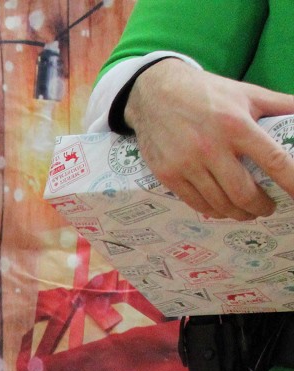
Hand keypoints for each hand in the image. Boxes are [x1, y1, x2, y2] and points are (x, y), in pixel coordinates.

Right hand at [124, 59, 293, 220]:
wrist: (154, 93)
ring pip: (219, 203)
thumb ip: (279, 103)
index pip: (273, 160)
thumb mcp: (246, 92)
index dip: (291, 182)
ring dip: (238, 213)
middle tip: (268, 207)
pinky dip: (213, 211)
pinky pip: (196, 203)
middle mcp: (211, 147)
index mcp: (236, 125)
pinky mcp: (168, 174)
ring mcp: (186, 163)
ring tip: (246, 211)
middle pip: (244, 192)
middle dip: (261, 206)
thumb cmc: (206, 93)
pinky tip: (221, 209)